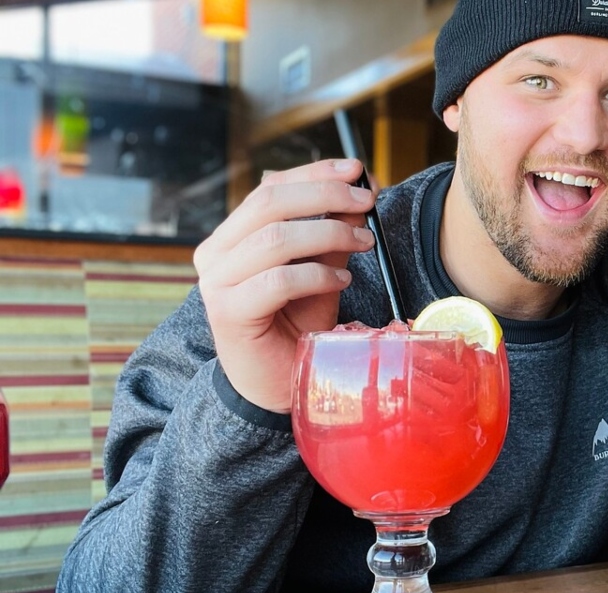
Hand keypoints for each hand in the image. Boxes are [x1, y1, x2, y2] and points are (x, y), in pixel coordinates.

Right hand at [194, 159, 377, 412]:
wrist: (277, 383)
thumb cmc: (297, 324)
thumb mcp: (322, 270)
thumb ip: (333, 235)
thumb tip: (360, 196)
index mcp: (232, 235)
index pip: (271, 188)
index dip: (315, 173)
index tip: (357, 170)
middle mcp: (216, 253)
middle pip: (270, 203)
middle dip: (326, 196)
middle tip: (368, 202)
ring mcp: (216, 283)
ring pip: (275, 239)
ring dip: (329, 235)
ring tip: (363, 245)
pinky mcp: (228, 312)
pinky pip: (278, 280)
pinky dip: (317, 276)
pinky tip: (340, 283)